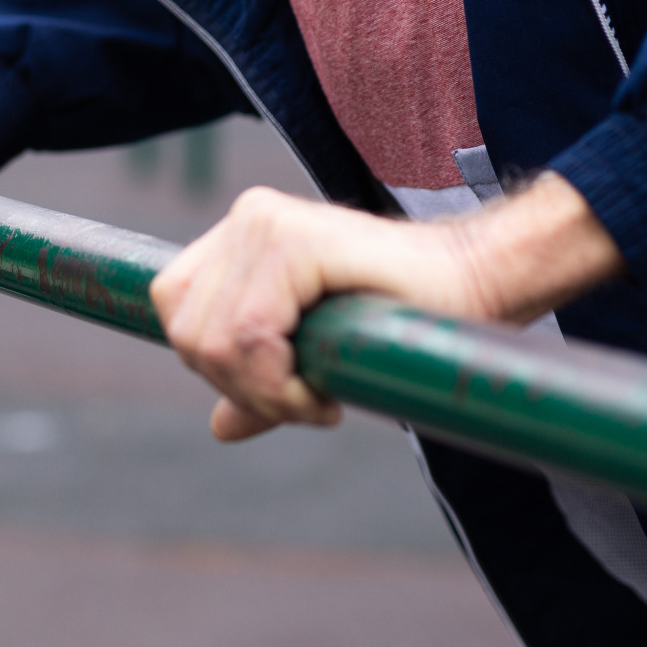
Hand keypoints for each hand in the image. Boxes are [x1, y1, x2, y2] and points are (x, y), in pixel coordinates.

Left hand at [149, 174, 624, 441]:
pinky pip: (252, 335)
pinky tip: (325, 393)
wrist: (473, 287)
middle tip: (304, 400)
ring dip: (264, 391)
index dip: (216, 366)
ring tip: (317, 396)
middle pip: (186, 331)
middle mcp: (244, 218)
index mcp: (238, 235)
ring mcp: (266, 222)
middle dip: (240, 387)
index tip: (279, 392)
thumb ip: (262, 380)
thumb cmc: (399, 320)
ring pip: (212, 339)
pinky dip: (280, 383)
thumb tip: (218, 428)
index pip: (174, 308)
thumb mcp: (316, 354)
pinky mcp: (296, 240)